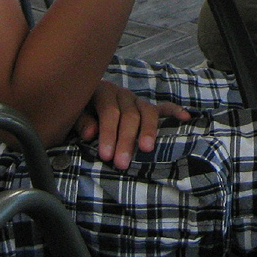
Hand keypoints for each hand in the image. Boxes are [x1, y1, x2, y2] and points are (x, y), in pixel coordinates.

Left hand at [75, 81, 190, 169]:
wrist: (74, 101)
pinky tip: (185, 117)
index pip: (109, 112)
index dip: (108, 133)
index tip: (105, 155)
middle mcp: (121, 94)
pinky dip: (174, 111)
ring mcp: (135, 100)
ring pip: (146, 112)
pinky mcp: (144, 107)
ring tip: (147, 149)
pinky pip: (162, 107)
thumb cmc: (74, 114)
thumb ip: (81, 122)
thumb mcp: (71, 116)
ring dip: (148, 131)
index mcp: (102, 92)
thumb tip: (91, 133)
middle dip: (126, 140)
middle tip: (122, 163)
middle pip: (129, 115)